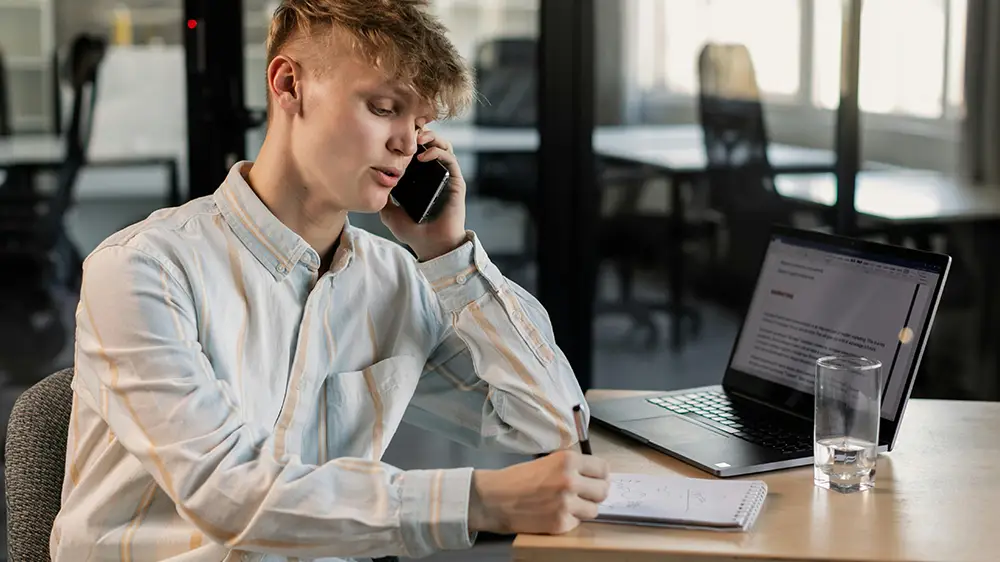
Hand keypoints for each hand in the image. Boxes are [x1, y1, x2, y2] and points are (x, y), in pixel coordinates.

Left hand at [379, 128, 467, 260]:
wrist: (431, 245)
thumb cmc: (413, 231)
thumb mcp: (389, 212)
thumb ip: (381, 197)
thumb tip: (368, 182)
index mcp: (418, 178)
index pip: (414, 150)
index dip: (406, 138)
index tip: (392, 132)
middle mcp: (432, 174)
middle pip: (429, 142)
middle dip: (418, 132)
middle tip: (406, 129)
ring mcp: (445, 176)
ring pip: (442, 145)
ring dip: (431, 137)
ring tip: (417, 138)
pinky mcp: (455, 181)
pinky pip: (449, 158)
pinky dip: (437, 151)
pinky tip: (423, 155)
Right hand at [467, 450, 610, 534]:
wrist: (494, 498)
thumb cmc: (517, 478)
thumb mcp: (548, 461)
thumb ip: (571, 467)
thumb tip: (594, 476)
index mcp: (568, 461)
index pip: (603, 469)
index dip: (600, 475)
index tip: (596, 479)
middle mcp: (570, 481)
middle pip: (603, 491)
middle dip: (595, 493)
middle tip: (585, 494)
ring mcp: (566, 504)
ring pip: (594, 510)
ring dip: (584, 508)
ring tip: (567, 505)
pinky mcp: (560, 523)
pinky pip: (578, 523)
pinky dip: (569, 520)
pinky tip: (554, 513)